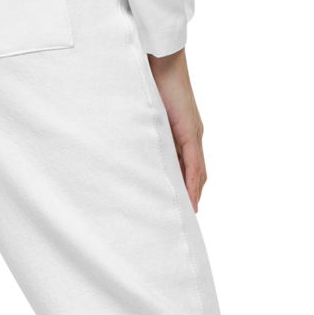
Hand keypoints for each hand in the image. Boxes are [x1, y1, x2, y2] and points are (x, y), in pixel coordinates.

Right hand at [147, 47, 216, 277]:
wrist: (159, 63)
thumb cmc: (148, 89)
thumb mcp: (140, 127)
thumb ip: (135, 148)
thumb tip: (116, 167)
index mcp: (179, 149)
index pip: (184, 187)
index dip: (185, 211)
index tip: (181, 237)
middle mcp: (191, 149)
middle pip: (196, 193)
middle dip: (194, 221)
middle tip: (192, 250)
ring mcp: (194, 143)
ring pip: (198, 187)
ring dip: (196, 213)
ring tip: (194, 239)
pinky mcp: (191, 135)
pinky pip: (193, 170)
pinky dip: (193, 192)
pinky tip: (192, 210)